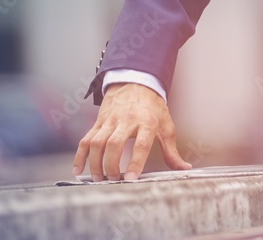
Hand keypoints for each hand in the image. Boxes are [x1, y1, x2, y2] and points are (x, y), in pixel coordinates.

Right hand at [72, 82, 190, 181]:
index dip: (136, 162)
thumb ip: (172, 150)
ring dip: (96, 163)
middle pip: (114, 144)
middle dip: (112, 165)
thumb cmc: (152, 107)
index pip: (141, 144)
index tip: (131, 178)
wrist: (136, 82)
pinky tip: (79, 169)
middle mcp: (127, 120)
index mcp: (147, 122)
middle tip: (114, 179)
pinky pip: (86, 139)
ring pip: (97, 142)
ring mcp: (110, 120)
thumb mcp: (166, 126)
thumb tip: (183, 168)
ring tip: (100, 178)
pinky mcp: (99, 122)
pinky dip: (80, 155)